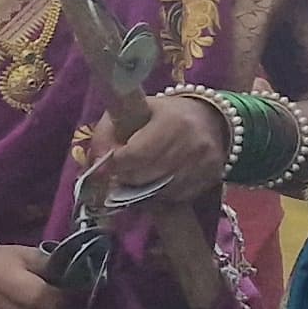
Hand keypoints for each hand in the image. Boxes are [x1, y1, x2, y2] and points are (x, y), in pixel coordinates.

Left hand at [95, 90, 233, 203]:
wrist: (210, 119)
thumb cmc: (165, 114)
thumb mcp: (133, 111)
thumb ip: (107, 134)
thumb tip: (96, 167)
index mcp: (173, 122)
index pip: (134, 155)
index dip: (115, 163)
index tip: (110, 162)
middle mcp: (193, 144)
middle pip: (145, 176)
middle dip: (126, 177)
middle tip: (122, 171)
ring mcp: (204, 164)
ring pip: (159, 191)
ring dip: (142, 188)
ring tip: (138, 176)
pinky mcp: (211, 178)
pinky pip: (175, 197)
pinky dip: (161, 195)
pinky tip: (157, 181)